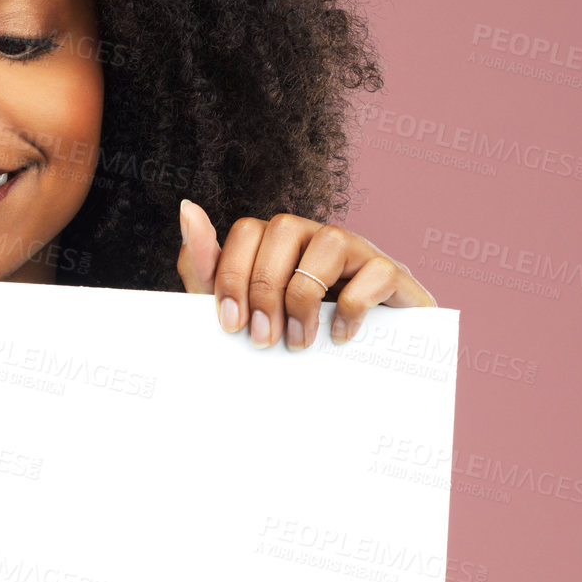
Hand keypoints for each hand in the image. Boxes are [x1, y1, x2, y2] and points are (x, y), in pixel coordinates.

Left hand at [175, 198, 434, 349]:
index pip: (246, 230)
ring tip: (299, 342)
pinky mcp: (394, 275)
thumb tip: (187, 207)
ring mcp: (357, 251)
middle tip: (263, 339)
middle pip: (282, 229)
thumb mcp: (239, 310)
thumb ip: (207, 266)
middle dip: (264, 289)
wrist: (361, 375)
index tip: (231, 324)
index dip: (232, 274)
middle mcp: (315, 238)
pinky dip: (352, 307)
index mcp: (277, 244)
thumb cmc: (292, 336)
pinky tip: (339, 337)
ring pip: (329, 240)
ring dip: (305, 297)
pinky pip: (375, 271)